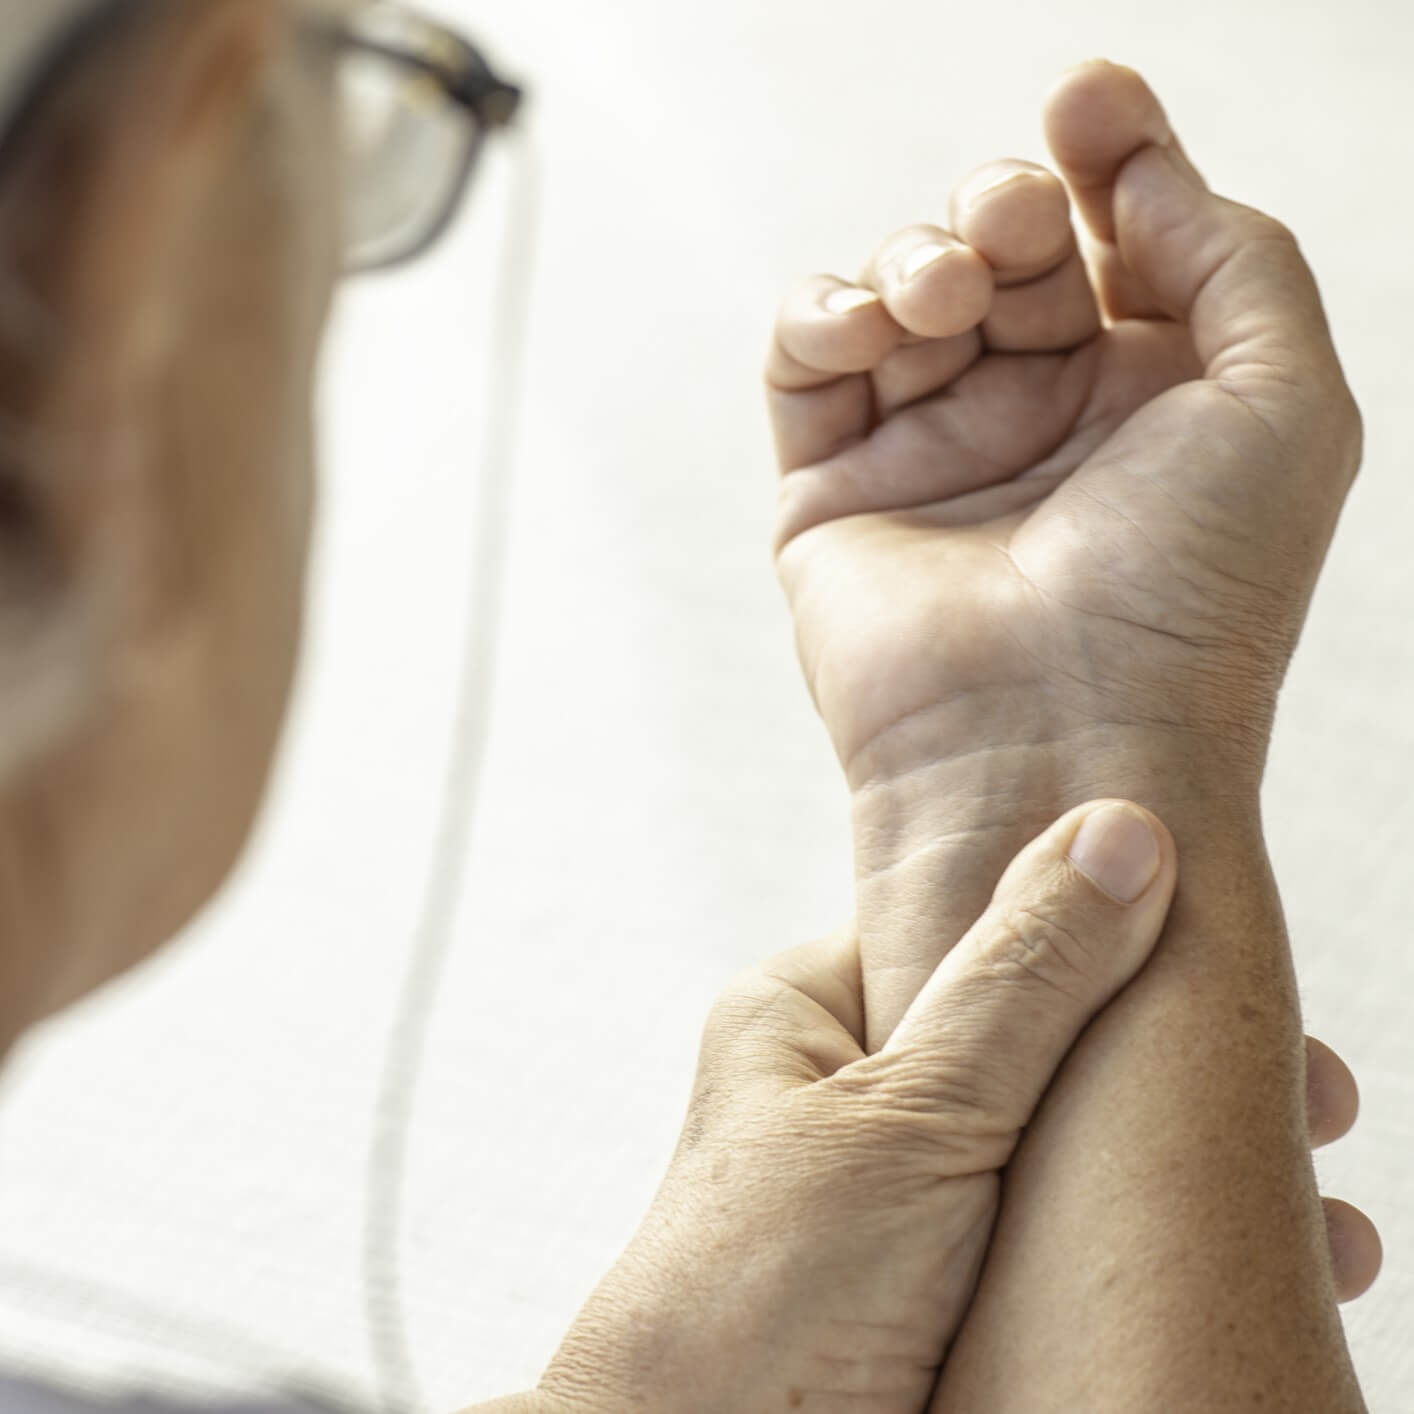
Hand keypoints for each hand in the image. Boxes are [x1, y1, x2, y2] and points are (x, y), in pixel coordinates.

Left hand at [529, 804, 1374, 1413]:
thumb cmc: (756, 1303)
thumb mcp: (907, 1117)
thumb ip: (1019, 982)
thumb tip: (1118, 835)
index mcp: (812, 1014)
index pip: (985, 941)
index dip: (1119, 953)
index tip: (1245, 986)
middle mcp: (854, 1094)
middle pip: (1042, 1053)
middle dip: (1169, 1081)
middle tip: (1312, 1111)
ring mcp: (901, 1199)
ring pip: (1065, 1156)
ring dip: (1180, 1177)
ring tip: (1313, 1214)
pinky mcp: (942, 1292)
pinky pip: (1062, 1249)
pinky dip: (1150, 1255)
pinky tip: (1248, 1267)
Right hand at [765, 60, 1359, 791]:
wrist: (1060, 737)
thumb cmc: (1189, 595)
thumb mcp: (1284, 404)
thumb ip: (1235, 255)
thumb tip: (1136, 164)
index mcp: (1145, 396)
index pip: (1110, 236)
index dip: (1103, 152)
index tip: (1086, 100)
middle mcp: (1036, 417)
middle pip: (999, 248)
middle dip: (1004, 209)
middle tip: (1016, 235)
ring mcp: (929, 450)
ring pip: (898, 288)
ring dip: (918, 258)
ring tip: (947, 302)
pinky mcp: (832, 487)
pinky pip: (805, 360)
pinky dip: (823, 314)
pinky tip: (868, 328)